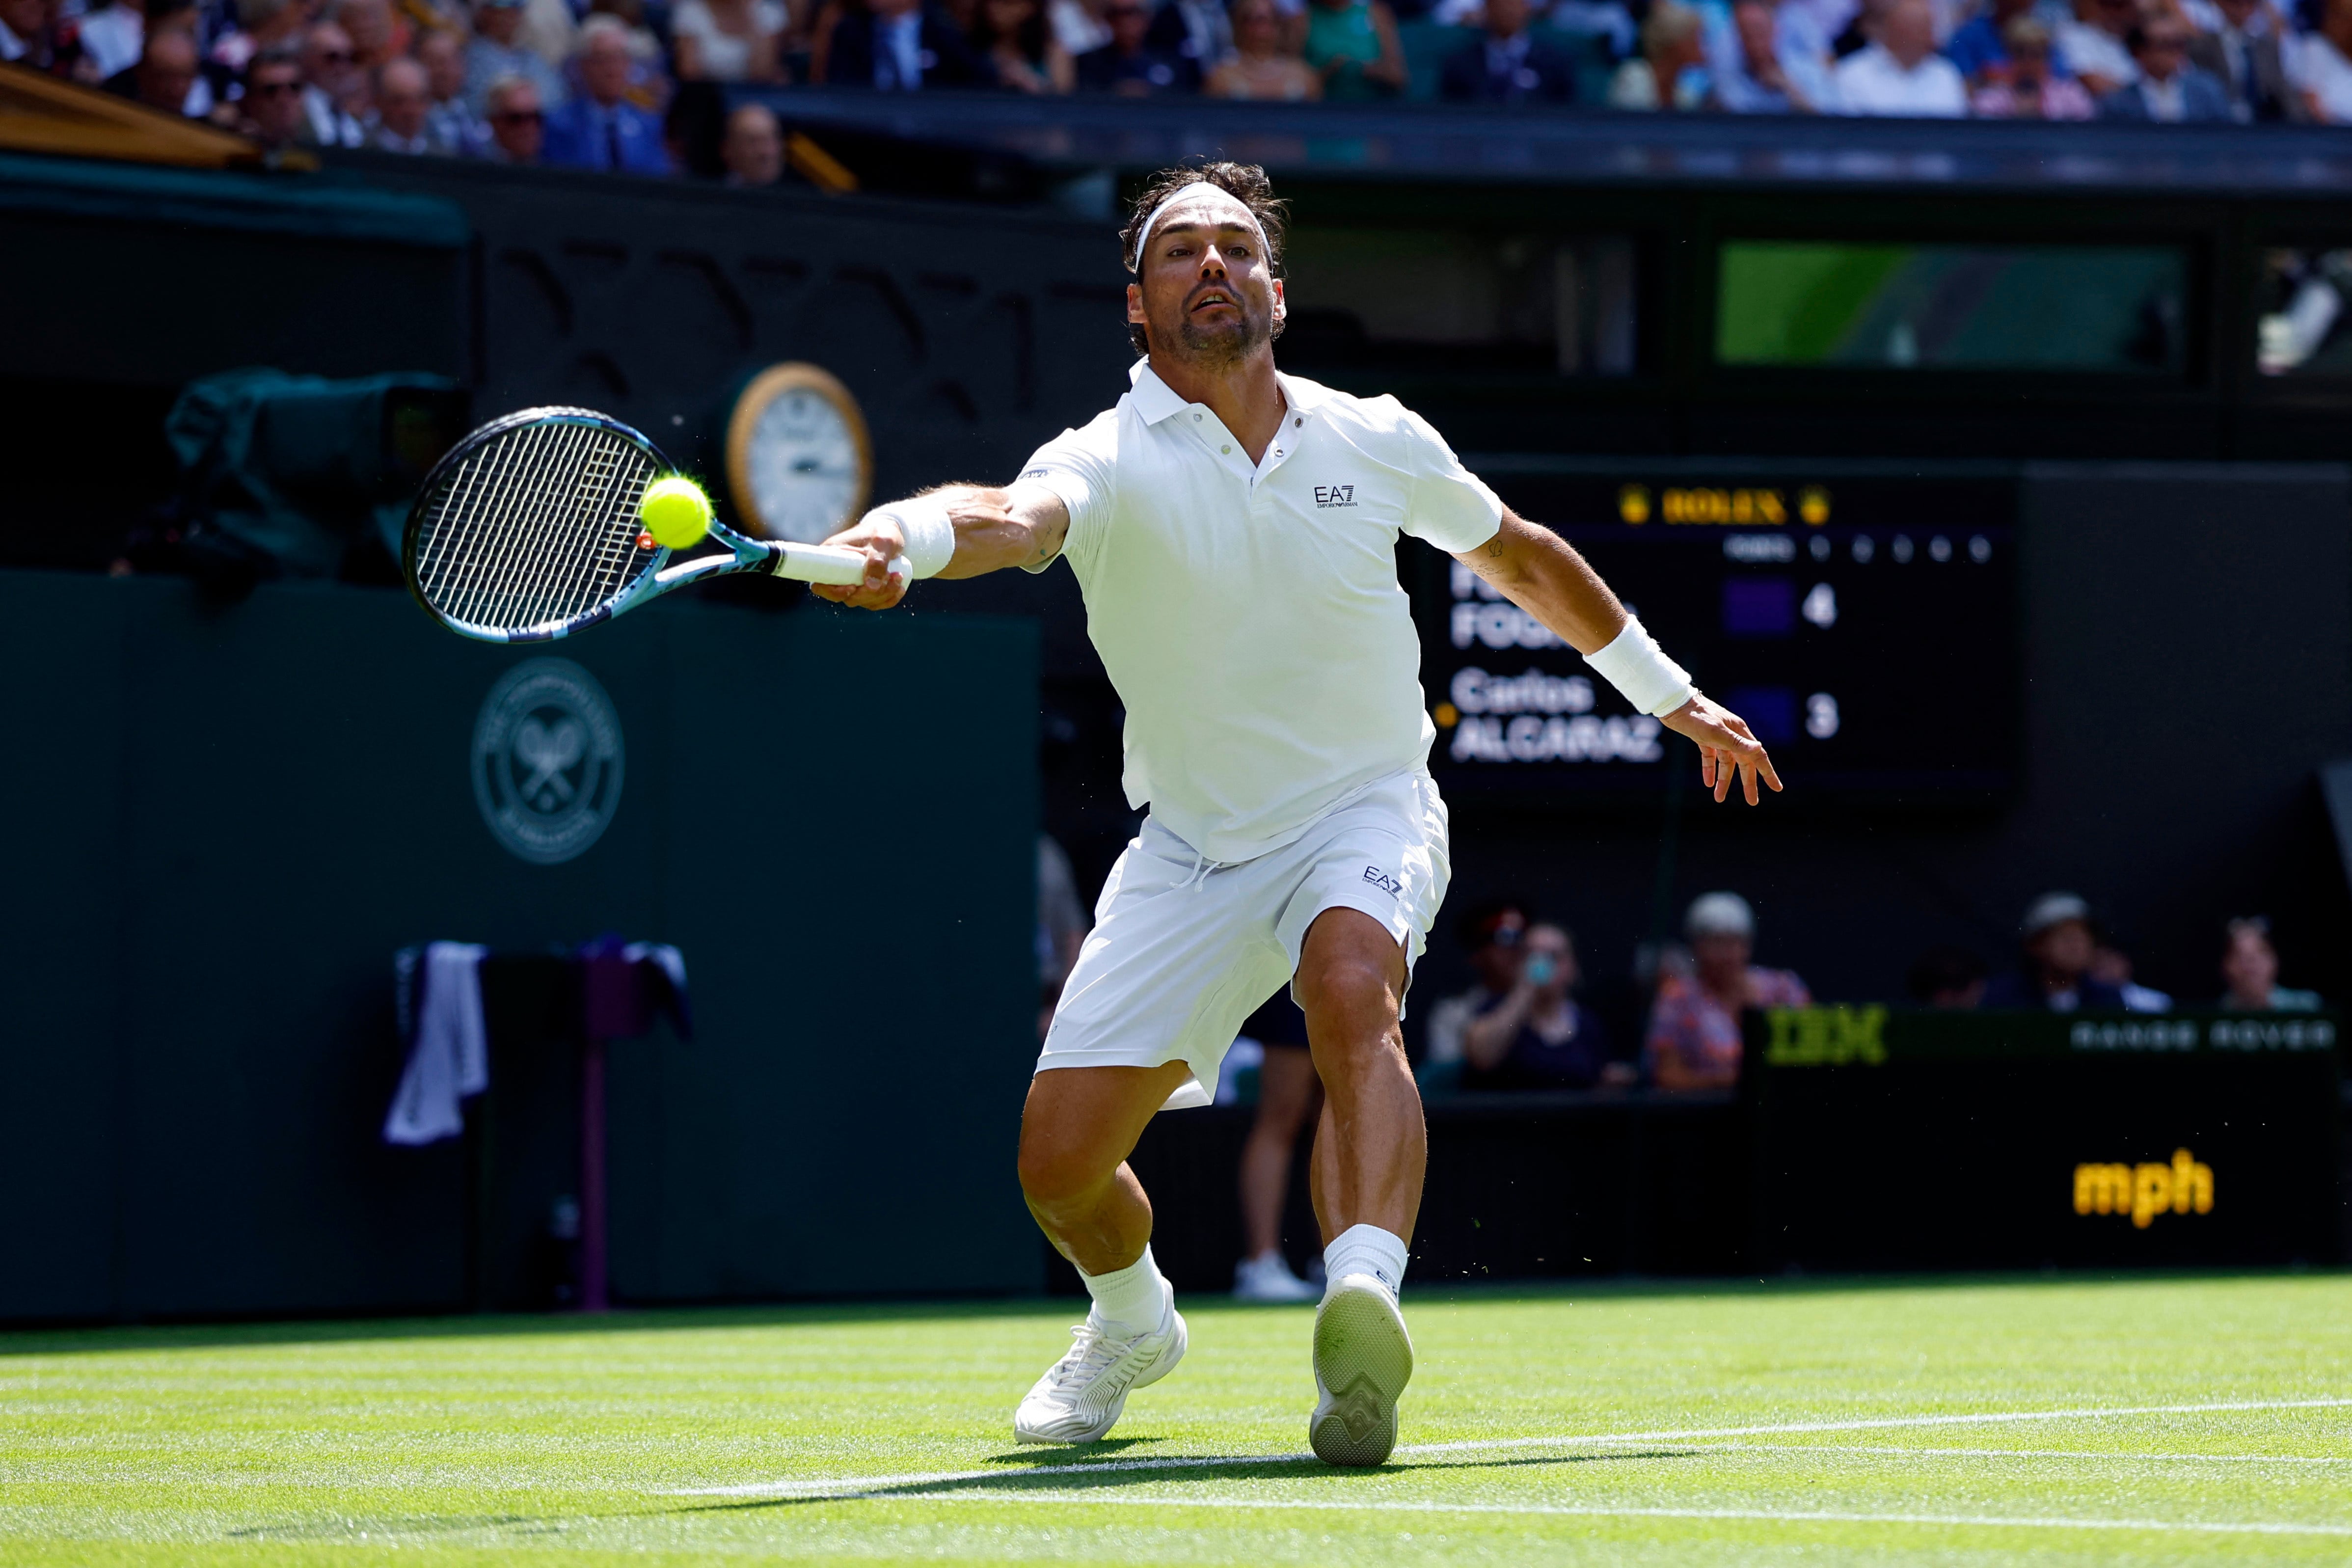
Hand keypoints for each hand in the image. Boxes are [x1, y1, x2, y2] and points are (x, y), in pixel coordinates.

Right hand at [808, 514, 910, 610]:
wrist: (891, 535)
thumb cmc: (883, 533)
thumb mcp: (882, 541)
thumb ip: (877, 560)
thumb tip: (872, 586)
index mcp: (831, 556)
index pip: (820, 584)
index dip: (834, 592)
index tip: (852, 587)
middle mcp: (837, 572)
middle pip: (846, 597)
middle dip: (870, 593)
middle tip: (889, 576)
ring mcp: (851, 583)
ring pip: (862, 601)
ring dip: (883, 594)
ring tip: (898, 576)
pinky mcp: (864, 589)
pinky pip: (874, 603)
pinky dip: (888, 599)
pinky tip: (899, 588)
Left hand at [1661, 691, 1782, 804]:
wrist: (1673, 704)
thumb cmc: (1696, 716)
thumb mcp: (1716, 732)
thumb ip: (1736, 743)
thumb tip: (1759, 749)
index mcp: (1739, 732)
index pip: (1758, 756)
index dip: (1768, 773)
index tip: (1777, 788)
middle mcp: (1732, 734)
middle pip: (1744, 763)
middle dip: (1748, 783)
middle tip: (1752, 802)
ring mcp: (1718, 736)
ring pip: (1726, 763)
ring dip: (1724, 780)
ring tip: (1719, 798)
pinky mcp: (1704, 738)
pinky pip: (1711, 757)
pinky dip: (1710, 769)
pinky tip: (1708, 783)